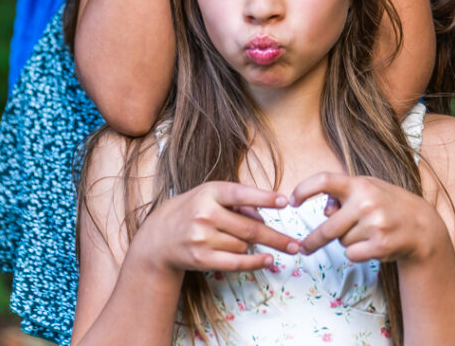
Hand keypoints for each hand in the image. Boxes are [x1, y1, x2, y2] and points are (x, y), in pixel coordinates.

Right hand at [139, 181, 300, 273]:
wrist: (158, 237)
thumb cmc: (192, 210)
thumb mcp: (210, 195)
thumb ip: (237, 202)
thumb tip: (264, 218)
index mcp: (209, 192)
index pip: (241, 194)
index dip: (264, 197)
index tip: (284, 201)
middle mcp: (205, 214)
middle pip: (249, 228)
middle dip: (276, 237)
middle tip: (296, 244)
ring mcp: (202, 237)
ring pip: (243, 245)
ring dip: (252, 245)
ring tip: (243, 240)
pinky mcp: (201, 259)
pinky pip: (235, 262)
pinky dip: (254, 263)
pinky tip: (268, 261)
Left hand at [291, 172, 441, 265]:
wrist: (422, 225)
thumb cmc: (387, 204)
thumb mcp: (368, 189)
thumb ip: (344, 195)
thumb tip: (325, 210)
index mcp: (359, 184)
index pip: (324, 180)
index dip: (304, 189)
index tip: (292, 201)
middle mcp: (366, 202)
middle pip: (327, 228)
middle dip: (312, 241)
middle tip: (303, 248)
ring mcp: (374, 224)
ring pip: (341, 242)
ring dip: (347, 241)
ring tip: (366, 233)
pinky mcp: (380, 245)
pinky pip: (352, 254)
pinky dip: (356, 253)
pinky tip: (371, 245)